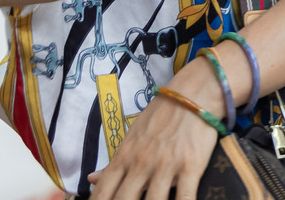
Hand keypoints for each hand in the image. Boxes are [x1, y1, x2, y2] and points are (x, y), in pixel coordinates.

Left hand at [87, 85, 219, 199]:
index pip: (103, 193)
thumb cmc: (161, 116)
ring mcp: (166, 166)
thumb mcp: (132, 137)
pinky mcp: (191, 167)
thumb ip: (114, 162)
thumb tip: (91, 180)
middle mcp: (142, 164)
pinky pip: (185, 198)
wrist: (193, 95)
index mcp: (124, 157)